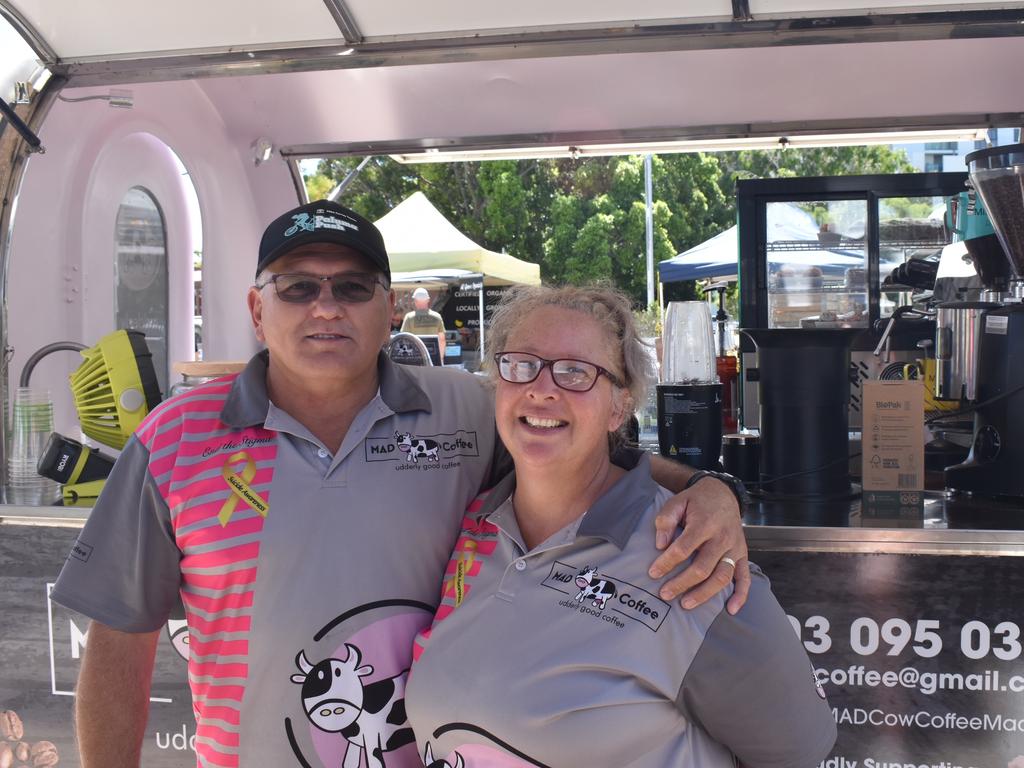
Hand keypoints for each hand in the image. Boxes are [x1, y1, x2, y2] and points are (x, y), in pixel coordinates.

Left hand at [648, 477, 749, 613]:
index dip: (666, 562)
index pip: (683, 548)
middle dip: (682, 583)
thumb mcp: (677, 501)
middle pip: (702, 567)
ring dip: (704, 594)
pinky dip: (741, 595)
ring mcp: (735, 548)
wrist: (723, 493)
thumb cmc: (696, 501)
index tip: (653, 573)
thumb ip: (666, 520)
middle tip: (664, 594)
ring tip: (686, 604)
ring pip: (722, 577)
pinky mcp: (743, 555)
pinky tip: (731, 610)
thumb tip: (660, 544)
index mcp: (704, 523)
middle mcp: (722, 537)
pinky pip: (745, 578)